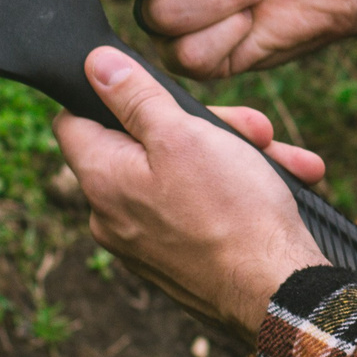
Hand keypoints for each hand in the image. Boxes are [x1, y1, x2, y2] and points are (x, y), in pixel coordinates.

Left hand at [53, 47, 327, 335]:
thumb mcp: (183, 134)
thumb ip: (135, 96)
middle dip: (203, 127)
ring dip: (233, 158)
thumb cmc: (231, 211)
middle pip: (143, 145)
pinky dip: (235, 194)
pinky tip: (281, 185)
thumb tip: (94, 64)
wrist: (274, 291)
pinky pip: (198, 211)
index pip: (75, 119)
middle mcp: (111, 214)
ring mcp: (143, 242)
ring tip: (281, 158)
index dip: (113, 95)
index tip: (156, 91)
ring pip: (182, 176)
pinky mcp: (176, 261)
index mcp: (101, 178)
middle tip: (253, 128)